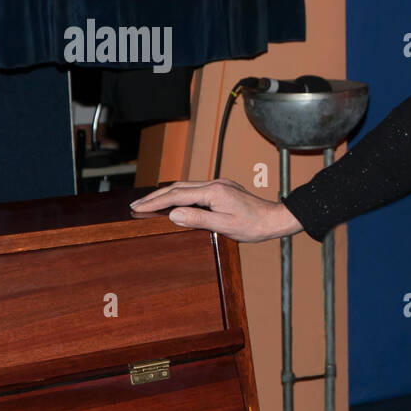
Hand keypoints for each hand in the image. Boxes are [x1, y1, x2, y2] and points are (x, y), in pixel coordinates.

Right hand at [129, 179, 302, 242]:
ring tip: (149, 203)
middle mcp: (215, 184)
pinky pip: (195, 189)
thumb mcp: (224, 226)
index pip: (177, 196)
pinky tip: (174, 201)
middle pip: (177, 187)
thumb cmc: (254, 225)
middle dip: (155, 196)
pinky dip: (180, 194)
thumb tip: (173, 214)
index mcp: (213, 192)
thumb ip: (198, 219)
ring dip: (166, 194)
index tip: (138, 208)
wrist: (275, 219)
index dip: (155, 203)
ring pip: (186, 187)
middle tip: (136, 204)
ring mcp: (219, 185)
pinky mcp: (223, 189)